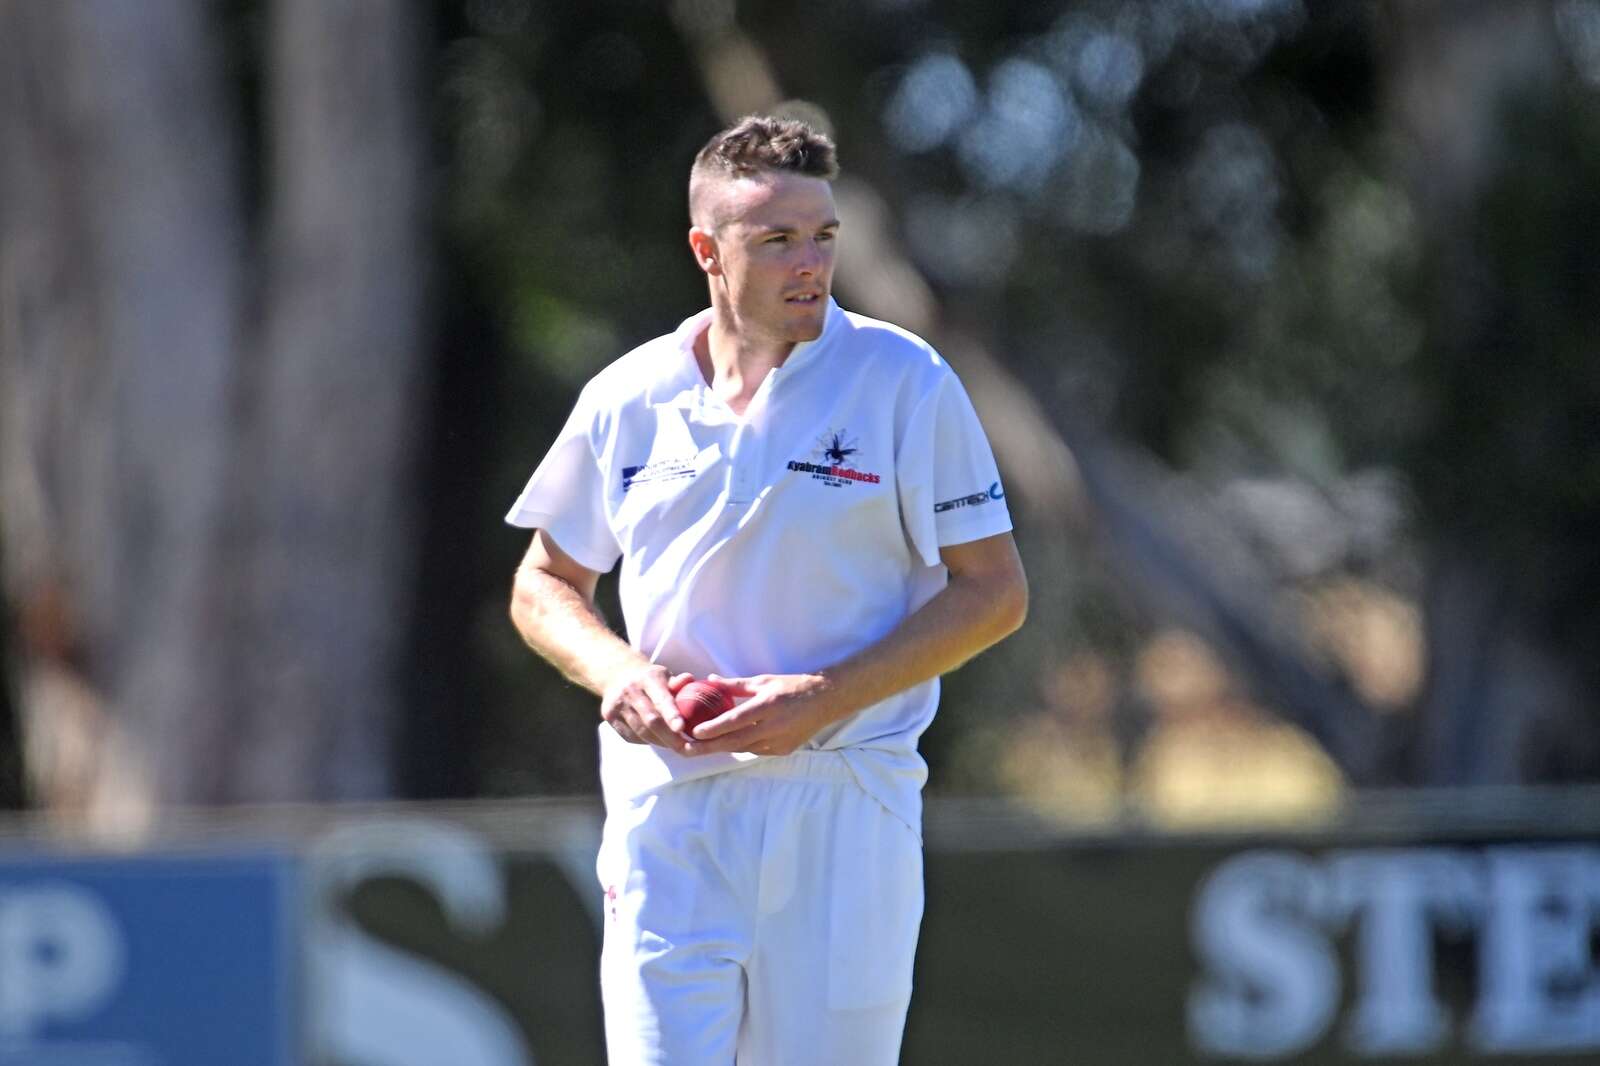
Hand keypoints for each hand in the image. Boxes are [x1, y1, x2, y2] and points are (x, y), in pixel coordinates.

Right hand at [600, 665, 695, 751]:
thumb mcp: (665, 675)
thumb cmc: (651, 679)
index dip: (671, 714)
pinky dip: (648, 741)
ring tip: (676, 745)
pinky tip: (658, 739)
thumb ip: (679, 682)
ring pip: (642, 732)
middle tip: (686, 747)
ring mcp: (618, 705)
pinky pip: (633, 736)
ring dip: (661, 741)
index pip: (661, 699)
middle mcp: (630, 690)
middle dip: (670, 737)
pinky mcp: (610, 717)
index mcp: (648, 678)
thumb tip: (690, 679)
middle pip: (651, 720)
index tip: (682, 728)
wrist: (617, 675)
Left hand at [685, 673, 841, 756]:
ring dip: (723, 748)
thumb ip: (735, 684)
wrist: (825, 701)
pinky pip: (756, 751)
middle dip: (709, 747)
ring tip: (700, 748)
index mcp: (768, 705)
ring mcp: (780, 741)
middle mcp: (774, 726)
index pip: (735, 720)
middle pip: (735, 741)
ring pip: (744, 748)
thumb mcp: (763, 681)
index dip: (713, 728)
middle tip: (687, 749)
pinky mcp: (784, 750)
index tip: (694, 732)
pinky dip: (741, 747)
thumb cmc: (791, 686)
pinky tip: (727, 745)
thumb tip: (709, 680)